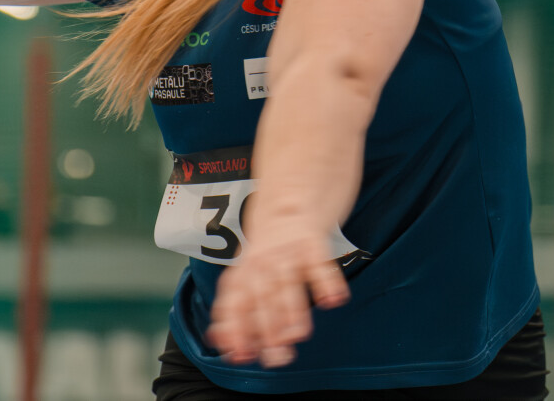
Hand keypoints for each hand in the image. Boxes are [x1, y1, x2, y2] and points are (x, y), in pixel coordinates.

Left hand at [206, 212, 349, 367]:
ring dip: (293, 311)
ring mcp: (287, 252)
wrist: (288, 197)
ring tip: (299, 335)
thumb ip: (232, 309)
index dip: (236, 330)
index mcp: (243, 273)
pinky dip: (328, 281)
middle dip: (268, 329)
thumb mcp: (243, 274)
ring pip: (288, 284)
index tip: (242, 355)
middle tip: (278, 356)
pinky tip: (334, 300)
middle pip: (263, 299)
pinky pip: (320, 263)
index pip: (234, 304)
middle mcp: (262, 264)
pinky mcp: (312, 241)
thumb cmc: (266, 250)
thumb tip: (219, 342)